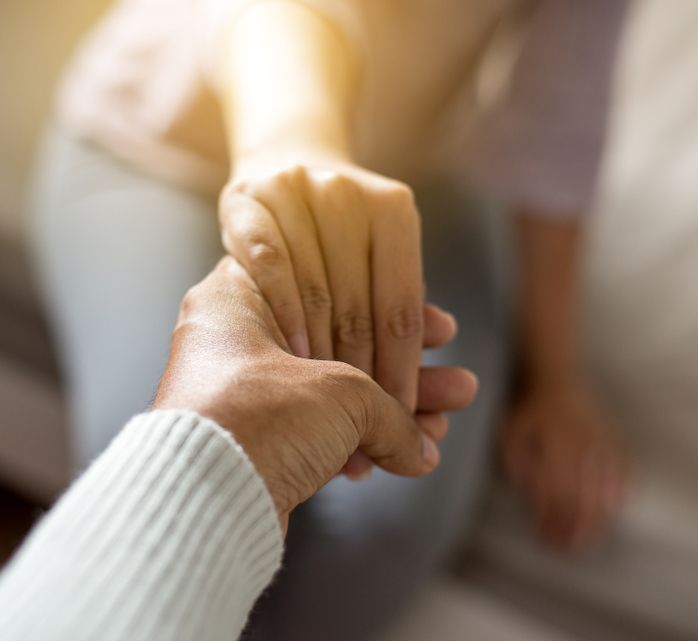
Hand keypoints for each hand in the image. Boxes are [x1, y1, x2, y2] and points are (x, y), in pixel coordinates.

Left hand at [154, 258, 477, 532]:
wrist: (204, 500)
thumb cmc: (259, 417)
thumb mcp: (344, 392)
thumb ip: (390, 409)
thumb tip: (418, 444)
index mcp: (239, 298)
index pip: (327, 285)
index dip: (388, 307)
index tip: (433, 326)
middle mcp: (231, 341)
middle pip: (337, 345)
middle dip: (405, 372)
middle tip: (455, 383)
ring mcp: (238, 395)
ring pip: (329, 395)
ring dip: (392, 414)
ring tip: (447, 423)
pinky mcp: (247, 445)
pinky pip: (313, 435)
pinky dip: (357, 444)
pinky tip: (407, 457)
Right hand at [220, 157, 423, 413]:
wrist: (282, 161)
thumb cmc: (341, 234)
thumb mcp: (380, 256)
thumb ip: (403, 305)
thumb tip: (450, 356)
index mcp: (393, 209)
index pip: (401, 305)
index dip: (403, 366)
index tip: (400, 413)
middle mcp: (346, 195)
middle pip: (358, 305)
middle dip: (361, 372)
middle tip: (360, 422)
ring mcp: (294, 193)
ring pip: (314, 290)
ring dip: (319, 353)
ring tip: (324, 400)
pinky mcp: (247, 201)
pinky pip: (268, 264)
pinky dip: (283, 312)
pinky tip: (289, 353)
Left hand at [502, 379, 628, 552]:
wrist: (558, 376)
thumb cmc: (529, 411)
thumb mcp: (512, 431)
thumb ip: (517, 462)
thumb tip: (532, 493)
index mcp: (554, 440)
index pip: (555, 489)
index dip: (551, 518)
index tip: (545, 537)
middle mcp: (582, 442)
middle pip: (582, 495)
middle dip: (574, 527)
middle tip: (567, 549)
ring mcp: (603, 440)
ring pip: (604, 486)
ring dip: (596, 519)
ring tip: (587, 541)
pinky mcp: (615, 438)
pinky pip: (624, 470)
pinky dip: (620, 492)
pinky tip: (613, 511)